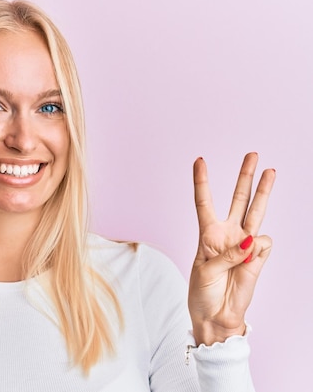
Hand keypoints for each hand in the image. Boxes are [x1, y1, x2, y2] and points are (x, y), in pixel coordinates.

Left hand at [188, 153, 274, 345]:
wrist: (216, 316)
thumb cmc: (203, 292)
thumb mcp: (204, 271)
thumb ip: (226, 255)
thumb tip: (251, 241)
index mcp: (207, 234)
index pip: (204, 202)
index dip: (202, 181)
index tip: (199, 160)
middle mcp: (227, 234)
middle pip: (237, 199)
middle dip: (245, 177)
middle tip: (253, 154)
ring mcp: (244, 244)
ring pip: (256, 211)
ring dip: (263, 191)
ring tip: (271, 170)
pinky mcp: (258, 257)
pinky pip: (263, 244)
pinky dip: (257, 250)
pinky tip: (250, 260)